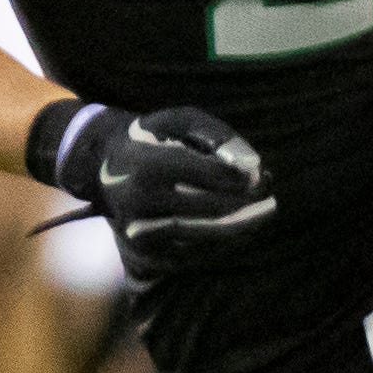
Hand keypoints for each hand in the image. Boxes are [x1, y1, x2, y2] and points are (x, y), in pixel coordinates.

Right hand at [31, 99, 275, 276]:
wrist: (102, 165)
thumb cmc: (152, 136)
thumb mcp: (179, 119)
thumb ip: (217, 136)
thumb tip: (252, 167)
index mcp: (148, 163)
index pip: (207, 174)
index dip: (240, 178)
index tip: (261, 176)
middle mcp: (141, 200)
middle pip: (209, 209)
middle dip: (246, 206)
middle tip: (270, 201)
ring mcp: (140, 230)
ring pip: (204, 236)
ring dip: (241, 229)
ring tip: (262, 215)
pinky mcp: (145, 252)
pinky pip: (193, 254)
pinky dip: (221, 243)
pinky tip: (239, 230)